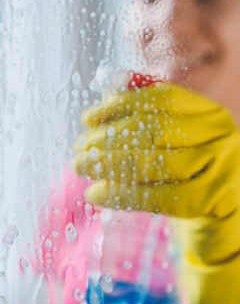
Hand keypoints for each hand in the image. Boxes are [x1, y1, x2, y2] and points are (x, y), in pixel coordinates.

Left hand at [74, 82, 239, 263]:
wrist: (227, 213)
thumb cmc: (189, 171)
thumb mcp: (175, 139)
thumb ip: (147, 114)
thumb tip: (107, 89)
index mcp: (207, 111)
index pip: (161, 98)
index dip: (120, 105)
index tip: (88, 118)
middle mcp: (219, 134)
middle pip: (155, 130)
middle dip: (109, 137)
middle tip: (79, 147)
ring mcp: (221, 167)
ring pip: (156, 162)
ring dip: (110, 164)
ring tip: (81, 166)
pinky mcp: (213, 200)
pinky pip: (161, 197)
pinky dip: (123, 195)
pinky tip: (96, 193)